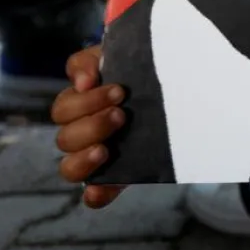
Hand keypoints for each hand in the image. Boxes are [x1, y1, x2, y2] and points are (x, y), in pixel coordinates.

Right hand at [51, 45, 126, 208]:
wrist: (184, 88)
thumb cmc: (141, 70)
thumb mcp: (118, 55)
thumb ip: (91, 61)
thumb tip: (82, 81)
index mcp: (81, 104)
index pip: (64, 108)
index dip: (85, 102)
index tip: (118, 91)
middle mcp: (83, 132)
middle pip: (65, 138)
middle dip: (92, 124)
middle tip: (121, 114)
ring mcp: (97, 155)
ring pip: (69, 167)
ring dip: (84, 157)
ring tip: (106, 148)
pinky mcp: (115, 176)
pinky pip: (93, 194)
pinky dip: (94, 194)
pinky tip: (98, 191)